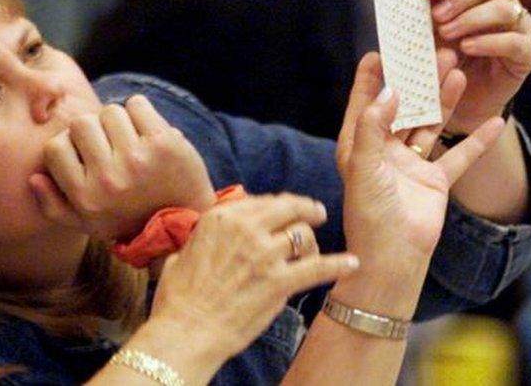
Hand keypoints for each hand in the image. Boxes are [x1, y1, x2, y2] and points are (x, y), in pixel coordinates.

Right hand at [30, 95, 214, 239]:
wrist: (183, 225)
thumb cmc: (128, 220)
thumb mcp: (87, 224)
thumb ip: (53, 205)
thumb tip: (33, 178)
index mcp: (85, 197)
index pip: (55, 147)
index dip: (67, 146)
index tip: (84, 154)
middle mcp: (108, 179)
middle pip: (81, 123)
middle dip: (93, 130)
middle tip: (108, 145)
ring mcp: (137, 159)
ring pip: (110, 111)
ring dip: (118, 121)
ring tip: (129, 140)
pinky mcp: (164, 143)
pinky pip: (137, 104)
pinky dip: (140, 112)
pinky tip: (146, 132)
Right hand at [148, 194, 358, 360]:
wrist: (186, 330)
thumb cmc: (178, 298)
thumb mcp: (181, 254)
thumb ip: (201, 241)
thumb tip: (205, 241)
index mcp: (221, 219)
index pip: (261, 201)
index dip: (279, 205)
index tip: (286, 209)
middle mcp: (246, 230)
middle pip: (288, 208)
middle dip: (306, 208)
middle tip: (316, 213)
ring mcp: (265, 255)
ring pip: (303, 235)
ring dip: (314, 241)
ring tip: (318, 248)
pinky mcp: (280, 283)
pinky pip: (318, 268)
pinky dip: (339, 265)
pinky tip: (352, 264)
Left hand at [335, 53, 503, 292]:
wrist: (391, 257)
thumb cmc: (368, 213)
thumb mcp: (363, 165)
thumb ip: (373, 126)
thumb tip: (389, 91)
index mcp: (358, 145)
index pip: (365, 103)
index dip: (371, 77)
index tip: (380, 51)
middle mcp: (383, 150)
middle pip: (403, 108)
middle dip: (417, 81)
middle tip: (434, 53)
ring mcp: (410, 164)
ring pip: (431, 124)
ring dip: (445, 101)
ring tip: (459, 72)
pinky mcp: (434, 181)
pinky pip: (458, 155)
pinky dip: (475, 140)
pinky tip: (494, 120)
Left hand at [429, 0, 530, 132]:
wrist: (458, 96)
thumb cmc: (440, 58)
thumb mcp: (425, 34)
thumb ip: (418, 16)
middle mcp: (501, 0)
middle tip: (436, 17)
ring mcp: (518, 24)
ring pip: (502, 8)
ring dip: (470, 18)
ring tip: (447, 34)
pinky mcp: (526, 52)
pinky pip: (514, 40)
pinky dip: (488, 42)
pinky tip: (466, 47)